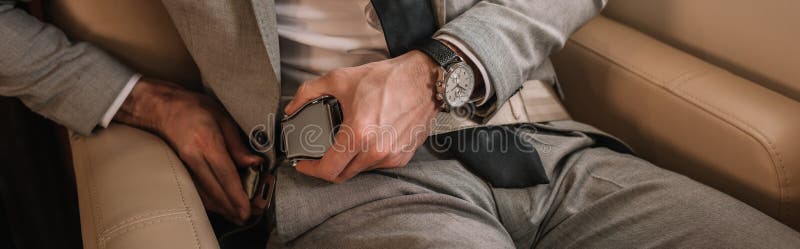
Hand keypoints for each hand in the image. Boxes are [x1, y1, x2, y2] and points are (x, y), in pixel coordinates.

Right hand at [114, 78, 262, 223]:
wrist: (161, 108)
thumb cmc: (194, 108)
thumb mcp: (223, 118)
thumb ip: (238, 145)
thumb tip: (255, 164)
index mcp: (207, 143)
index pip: (225, 175)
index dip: (237, 195)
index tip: (247, 209)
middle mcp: (194, 157)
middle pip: (215, 190)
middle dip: (232, 207)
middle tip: (249, 215)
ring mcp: (185, 165)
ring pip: (205, 195)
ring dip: (222, 208)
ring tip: (238, 215)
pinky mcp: (181, 169)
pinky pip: (198, 190)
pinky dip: (211, 202)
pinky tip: (222, 206)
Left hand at [285, 51, 440, 182]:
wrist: (423, 80)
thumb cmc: (387, 79)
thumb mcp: (341, 79)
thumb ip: (308, 92)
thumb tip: (292, 107)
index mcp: (358, 134)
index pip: (328, 169)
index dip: (310, 170)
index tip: (303, 164)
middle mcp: (376, 151)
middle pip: (342, 174)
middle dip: (327, 167)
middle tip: (319, 156)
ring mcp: (391, 156)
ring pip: (360, 171)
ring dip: (348, 162)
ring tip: (344, 144)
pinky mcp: (402, 157)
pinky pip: (377, 165)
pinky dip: (367, 158)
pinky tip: (365, 141)